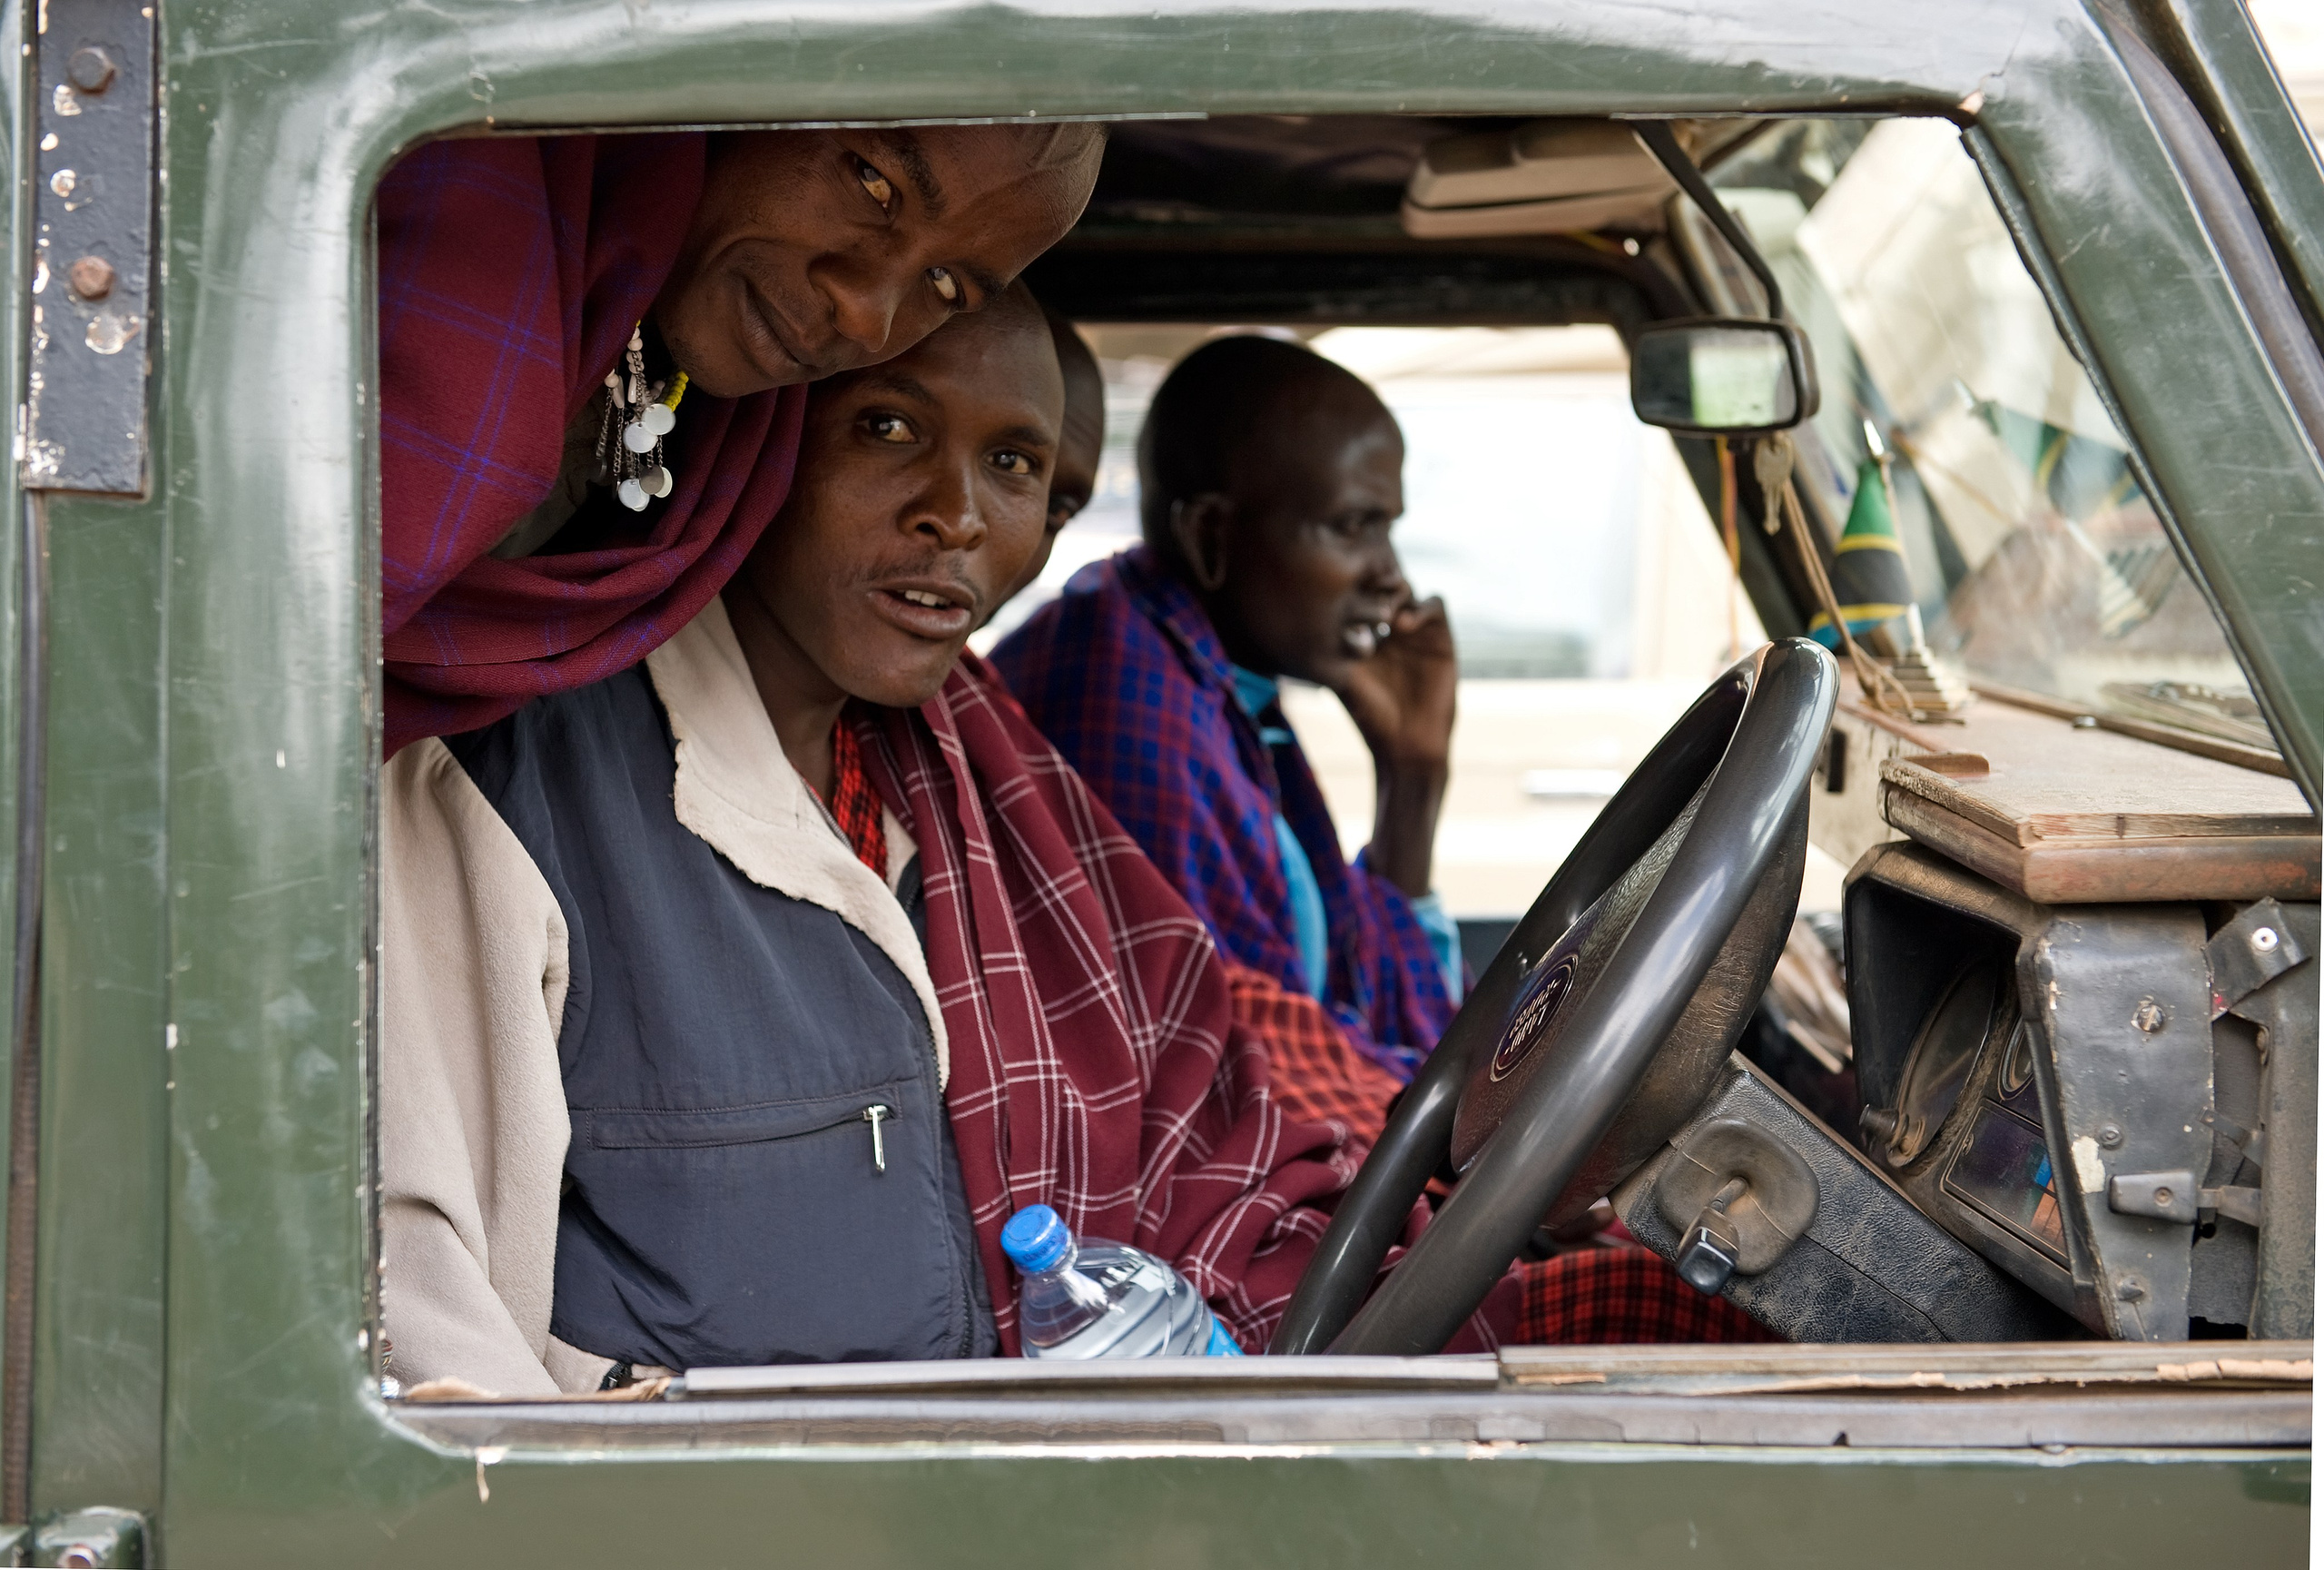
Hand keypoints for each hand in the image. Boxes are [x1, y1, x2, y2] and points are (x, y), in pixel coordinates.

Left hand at [1334, 597, 1454, 898]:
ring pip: (1408, 587)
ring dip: (1396, 590)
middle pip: (1382, 583)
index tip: (1338, 597)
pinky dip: (1421, 606)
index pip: (1358, 595)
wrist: (1407, 746)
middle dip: (1373, 582)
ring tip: (1383, 613)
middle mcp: (1389, 629)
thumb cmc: (1369, 719)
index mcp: (1364, 635)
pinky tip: (1403, 626)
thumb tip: (1291, 626)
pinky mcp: (1442, 638)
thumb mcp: (1340, 680)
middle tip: (1363, 596)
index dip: (1350, 588)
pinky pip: (1436, 603)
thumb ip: (1327, 653)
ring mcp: (1416, 631)